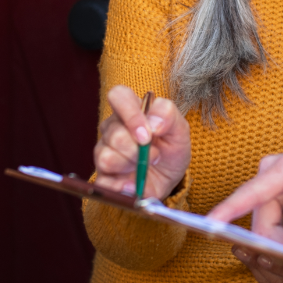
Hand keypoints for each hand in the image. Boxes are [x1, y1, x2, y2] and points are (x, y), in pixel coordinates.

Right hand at [92, 85, 189, 199]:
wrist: (169, 178)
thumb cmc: (171, 148)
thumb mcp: (180, 130)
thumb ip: (168, 115)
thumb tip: (152, 123)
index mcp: (130, 110)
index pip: (118, 96)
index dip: (131, 114)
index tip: (147, 134)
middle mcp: (112, 128)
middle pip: (114, 134)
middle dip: (139, 150)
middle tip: (155, 156)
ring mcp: (104, 151)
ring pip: (107, 157)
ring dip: (131, 166)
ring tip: (143, 168)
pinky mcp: (103, 176)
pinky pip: (103, 181)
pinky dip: (122, 186)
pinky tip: (134, 184)